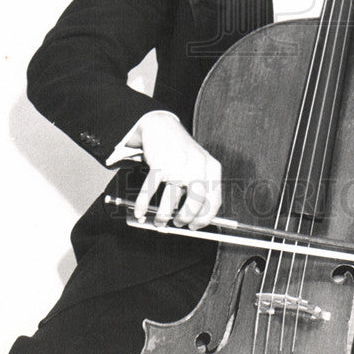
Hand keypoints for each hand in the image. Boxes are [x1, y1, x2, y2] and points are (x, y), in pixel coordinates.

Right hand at [132, 112, 221, 229]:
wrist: (163, 126)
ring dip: (162, 217)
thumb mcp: (199, 166)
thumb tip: (194, 221)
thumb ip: (201, 189)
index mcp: (211, 168)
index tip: (195, 227)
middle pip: (195, 205)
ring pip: (170, 203)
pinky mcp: (160, 163)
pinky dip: (143, 205)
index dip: (204, 219)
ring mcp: (179, 165)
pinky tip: (140, 211)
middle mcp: (198, 166)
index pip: (213, 201)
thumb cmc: (182, 153)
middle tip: (178, 224)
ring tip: (160, 221)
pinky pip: (150, 192)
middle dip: (185, 220)